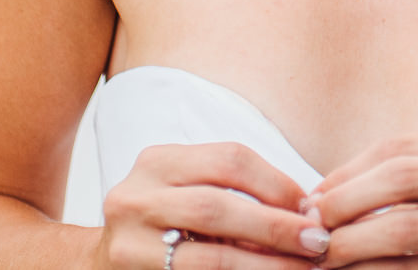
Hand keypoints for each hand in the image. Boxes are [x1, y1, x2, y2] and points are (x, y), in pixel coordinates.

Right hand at [97, 141, 333, 269]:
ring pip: (210, 258)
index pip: (229, 158)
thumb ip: (237, 195)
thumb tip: (308, 211)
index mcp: (157, 161)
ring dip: (265, 265)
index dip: (277, 182)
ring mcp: (128, 244)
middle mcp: (135, 197)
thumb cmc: (165, 224)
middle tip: (318, 242)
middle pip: (218, 207)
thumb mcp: (190, 192)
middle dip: (275, 226)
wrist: (99, 265)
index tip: (311, 206)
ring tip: (302, 268)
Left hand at [306, 125, 417, 269]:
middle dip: (345, 204)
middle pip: (402, 181)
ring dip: (353, 246)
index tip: (312, 198)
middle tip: (309, 227)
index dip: (347, 173)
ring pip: (406, 233)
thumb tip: (320, 194)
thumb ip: (402, 171)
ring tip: (322, 256)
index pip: (399, 149)